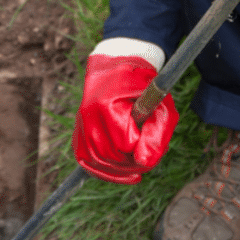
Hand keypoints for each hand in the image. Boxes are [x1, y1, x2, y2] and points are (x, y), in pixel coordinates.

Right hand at [73, 54, 178, 183]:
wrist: (118, 68)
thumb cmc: (144, 88)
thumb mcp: (161, 106)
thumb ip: (157, 134)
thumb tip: (145, 163)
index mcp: (108, 104)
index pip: (125, 142)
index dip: (141, 149)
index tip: (152, 144)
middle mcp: (88, 115)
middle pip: (108, 155)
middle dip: (131, 164)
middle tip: (147, 160)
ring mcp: (80, 124)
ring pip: (96, 161)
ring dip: (119, 170)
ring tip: (136, 166)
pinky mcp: (78, 133)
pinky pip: (86, 160)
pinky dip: (103, 170)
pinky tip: (120, 171)